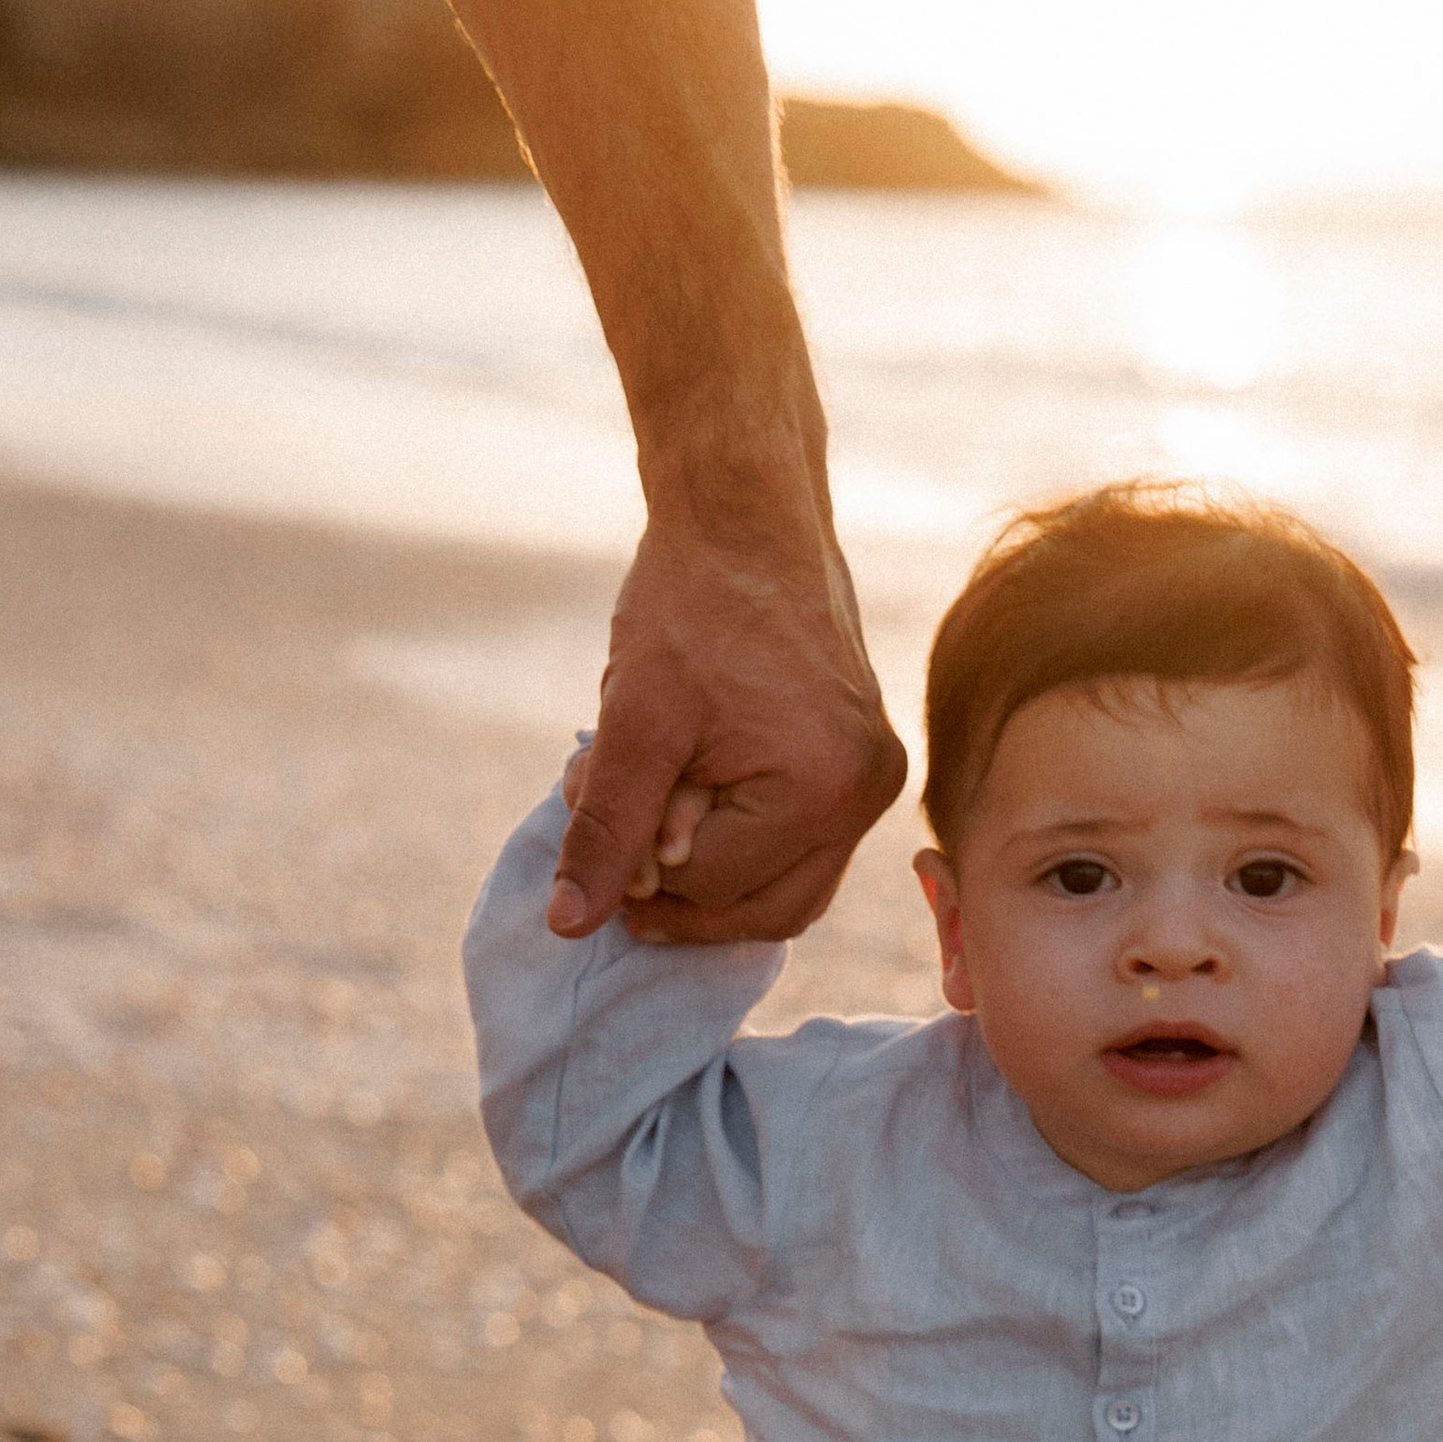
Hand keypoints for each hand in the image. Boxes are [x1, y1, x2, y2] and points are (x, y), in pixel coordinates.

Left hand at [547, 496, 908, 948]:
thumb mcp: (633, 721)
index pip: (713, 887)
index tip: (588, 798)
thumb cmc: (688, 605)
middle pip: (762, 912)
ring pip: (787, 893)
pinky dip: (743, 847)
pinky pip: (804, 850)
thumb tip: (568, 925)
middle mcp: (867, 795)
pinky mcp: (864, 766)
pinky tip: (692, 802)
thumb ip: (606, 828)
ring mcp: (873, 783)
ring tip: (651, 815)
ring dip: (710, 877)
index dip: (636, 866)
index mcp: (823, 787)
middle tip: (613, 839)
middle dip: (677, 891)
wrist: (747, 516)